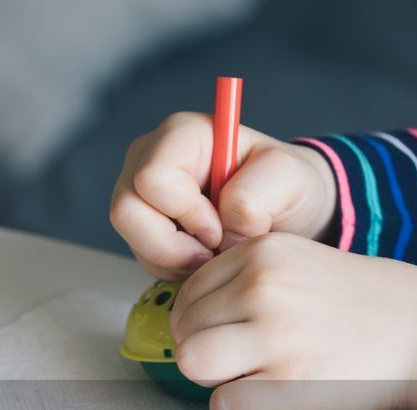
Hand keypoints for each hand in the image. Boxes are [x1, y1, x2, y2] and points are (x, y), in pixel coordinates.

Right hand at [110, 112, 336, 280]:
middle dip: (172, 245)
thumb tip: (221, 227)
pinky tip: (204, 258)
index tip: (220, 228)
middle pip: (126, 211)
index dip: (186, 213)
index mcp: (183, 134)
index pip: (153, 178)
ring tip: (213, 255)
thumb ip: (256, 194)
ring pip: (132, 239)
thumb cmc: (286, 187)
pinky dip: (174, 268)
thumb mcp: (289, 180)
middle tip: (213, 250)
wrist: (286, 212)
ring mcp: (141, 193)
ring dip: (174, 259)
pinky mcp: (143, 225)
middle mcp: (150, 158)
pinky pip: (142, 257)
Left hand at [169, 233, 416, 409]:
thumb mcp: (303, 262)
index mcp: (260, 252)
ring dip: (214, 378)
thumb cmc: (367, 303)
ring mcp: (274, 335)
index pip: (188, 293)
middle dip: (205, 350)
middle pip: (185, 330)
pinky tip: (266, 401)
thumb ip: (248, 279)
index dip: (202, 321)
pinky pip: (223, 406)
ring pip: (192, 363)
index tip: (232, 334)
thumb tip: (191, 318)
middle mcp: (261, 287)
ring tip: (250, 378)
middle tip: (243, 361)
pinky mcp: (288, 384)